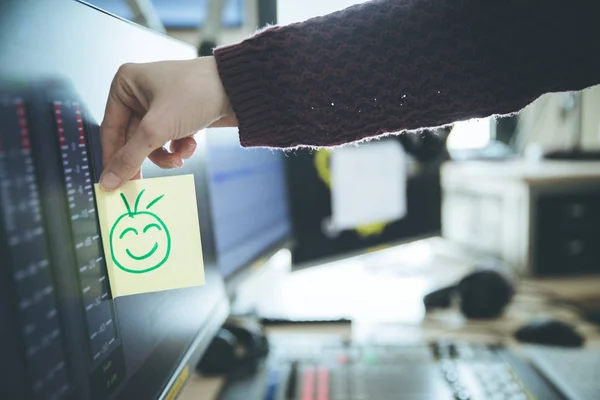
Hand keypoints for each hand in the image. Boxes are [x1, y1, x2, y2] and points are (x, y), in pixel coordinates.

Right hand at [99, 56, 235, 190]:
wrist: (238, 90)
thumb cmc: (195, 93)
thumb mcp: (157, 129)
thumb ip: (130, 158)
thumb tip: (108, 181)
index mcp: (126, 84)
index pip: (110, 129)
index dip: (113, 158)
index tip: (114, 183)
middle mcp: (141, 92)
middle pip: (132, 139)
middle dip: (146, 157)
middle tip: (144, 182)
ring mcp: (161, 104)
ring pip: (152, 142)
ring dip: (165, 155)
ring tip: (179, 158)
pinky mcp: (179, 114)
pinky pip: (170, 139)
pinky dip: (179, 147)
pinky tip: (191, 145)